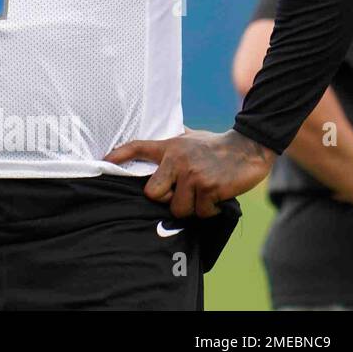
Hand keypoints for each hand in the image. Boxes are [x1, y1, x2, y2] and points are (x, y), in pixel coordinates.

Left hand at [105, 128, 274, 217]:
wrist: (249, 147)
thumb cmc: (216, 145)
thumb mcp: (191, 138)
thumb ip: (174, 143)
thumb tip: (158, 140)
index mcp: (170, 147)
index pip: (137, 147)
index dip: (119, 155)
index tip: (104, 161)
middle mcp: (177, 160)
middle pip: (153, 193)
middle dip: (166, 199)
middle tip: (182, 193)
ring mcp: (193, 174)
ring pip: (178, 208)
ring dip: (192, 207)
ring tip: (203, 194)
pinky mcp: (209, 188)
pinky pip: (200, 212)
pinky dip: (209, 211)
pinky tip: (217, 197)